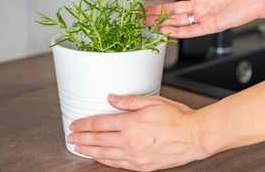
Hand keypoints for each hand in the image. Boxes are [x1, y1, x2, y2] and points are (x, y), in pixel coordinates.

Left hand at [67, 95, 207, 170]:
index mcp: (131, 123)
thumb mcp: (153, 101)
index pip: (99, 124)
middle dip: (81, 138)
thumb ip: (130, 101)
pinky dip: (105, 161)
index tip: (75, 124)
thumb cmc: (178, 118)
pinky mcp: (142, 166)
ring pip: (105, 155)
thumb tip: (112, 99)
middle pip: (98, 140)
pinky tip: (100, 158)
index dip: (84, 124)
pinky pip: (118, 164)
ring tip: (78, 148)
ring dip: (88, 151)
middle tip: (70, 137)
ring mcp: (135, 156)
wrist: (194, 136)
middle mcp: (130, 141)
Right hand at [144, 0, 264, 37]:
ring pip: (178, 20)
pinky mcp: (211, 26)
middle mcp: (200, 3)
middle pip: (172, 8)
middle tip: (140, 13)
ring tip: (147, 23)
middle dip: (155, 10)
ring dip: (162, 22)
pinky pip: (191, 31)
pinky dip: (179, 32)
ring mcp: (204, 15)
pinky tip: (166, 32)